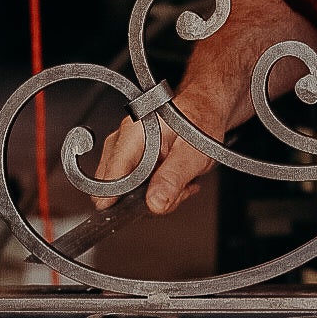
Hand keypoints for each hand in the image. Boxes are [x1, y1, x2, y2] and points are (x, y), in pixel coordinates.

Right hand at [92, 91, 223, 214]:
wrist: (205, 106)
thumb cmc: (200, 120)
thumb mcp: (193, 152)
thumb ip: (173, 178)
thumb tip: (154, 204)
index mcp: (133, 135)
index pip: (111, 175)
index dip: (117, 198)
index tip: (131, 211)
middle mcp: (123, 140)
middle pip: (117, 188)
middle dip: (147, 198)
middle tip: (175, 190)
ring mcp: (125, 149)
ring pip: (127, 190)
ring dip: (155, 193)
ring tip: (178, 181)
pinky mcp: (132, 158)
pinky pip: (135, 185)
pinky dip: (156, 188)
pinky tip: (174, 180)